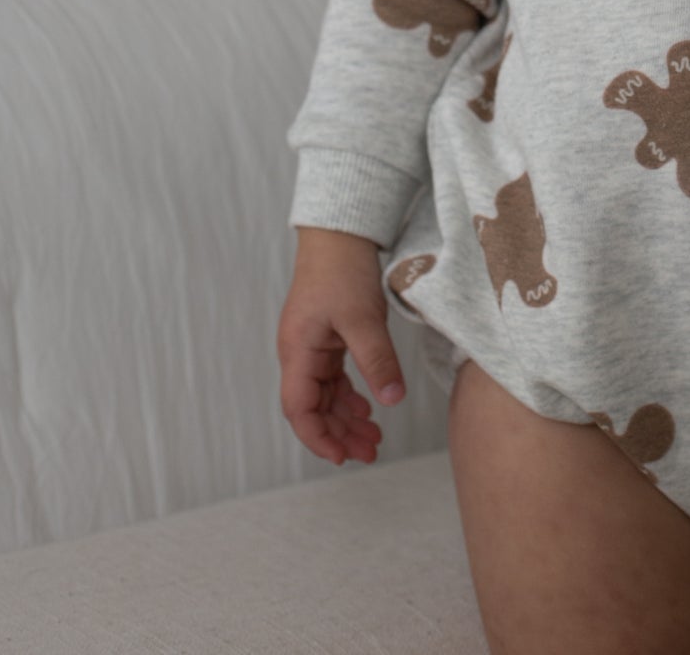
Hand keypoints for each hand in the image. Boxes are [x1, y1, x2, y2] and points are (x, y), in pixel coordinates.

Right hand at [277, 227, 408, 466]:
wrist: (340, 232)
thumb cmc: (343, 269)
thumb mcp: (363, 317)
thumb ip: (377, 360)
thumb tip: (391, 402)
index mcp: (298, 350)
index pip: (298, 409)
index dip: (318, 438)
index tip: (343, 457)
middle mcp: (300, 353)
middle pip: (313, 407)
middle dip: (339, 434)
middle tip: (371, 452)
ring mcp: (312, 346)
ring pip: (325, 395)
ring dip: (346, 418)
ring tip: (374, 437)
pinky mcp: (327, 338)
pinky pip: (334, 379)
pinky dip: (350, 396)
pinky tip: (369, 407)